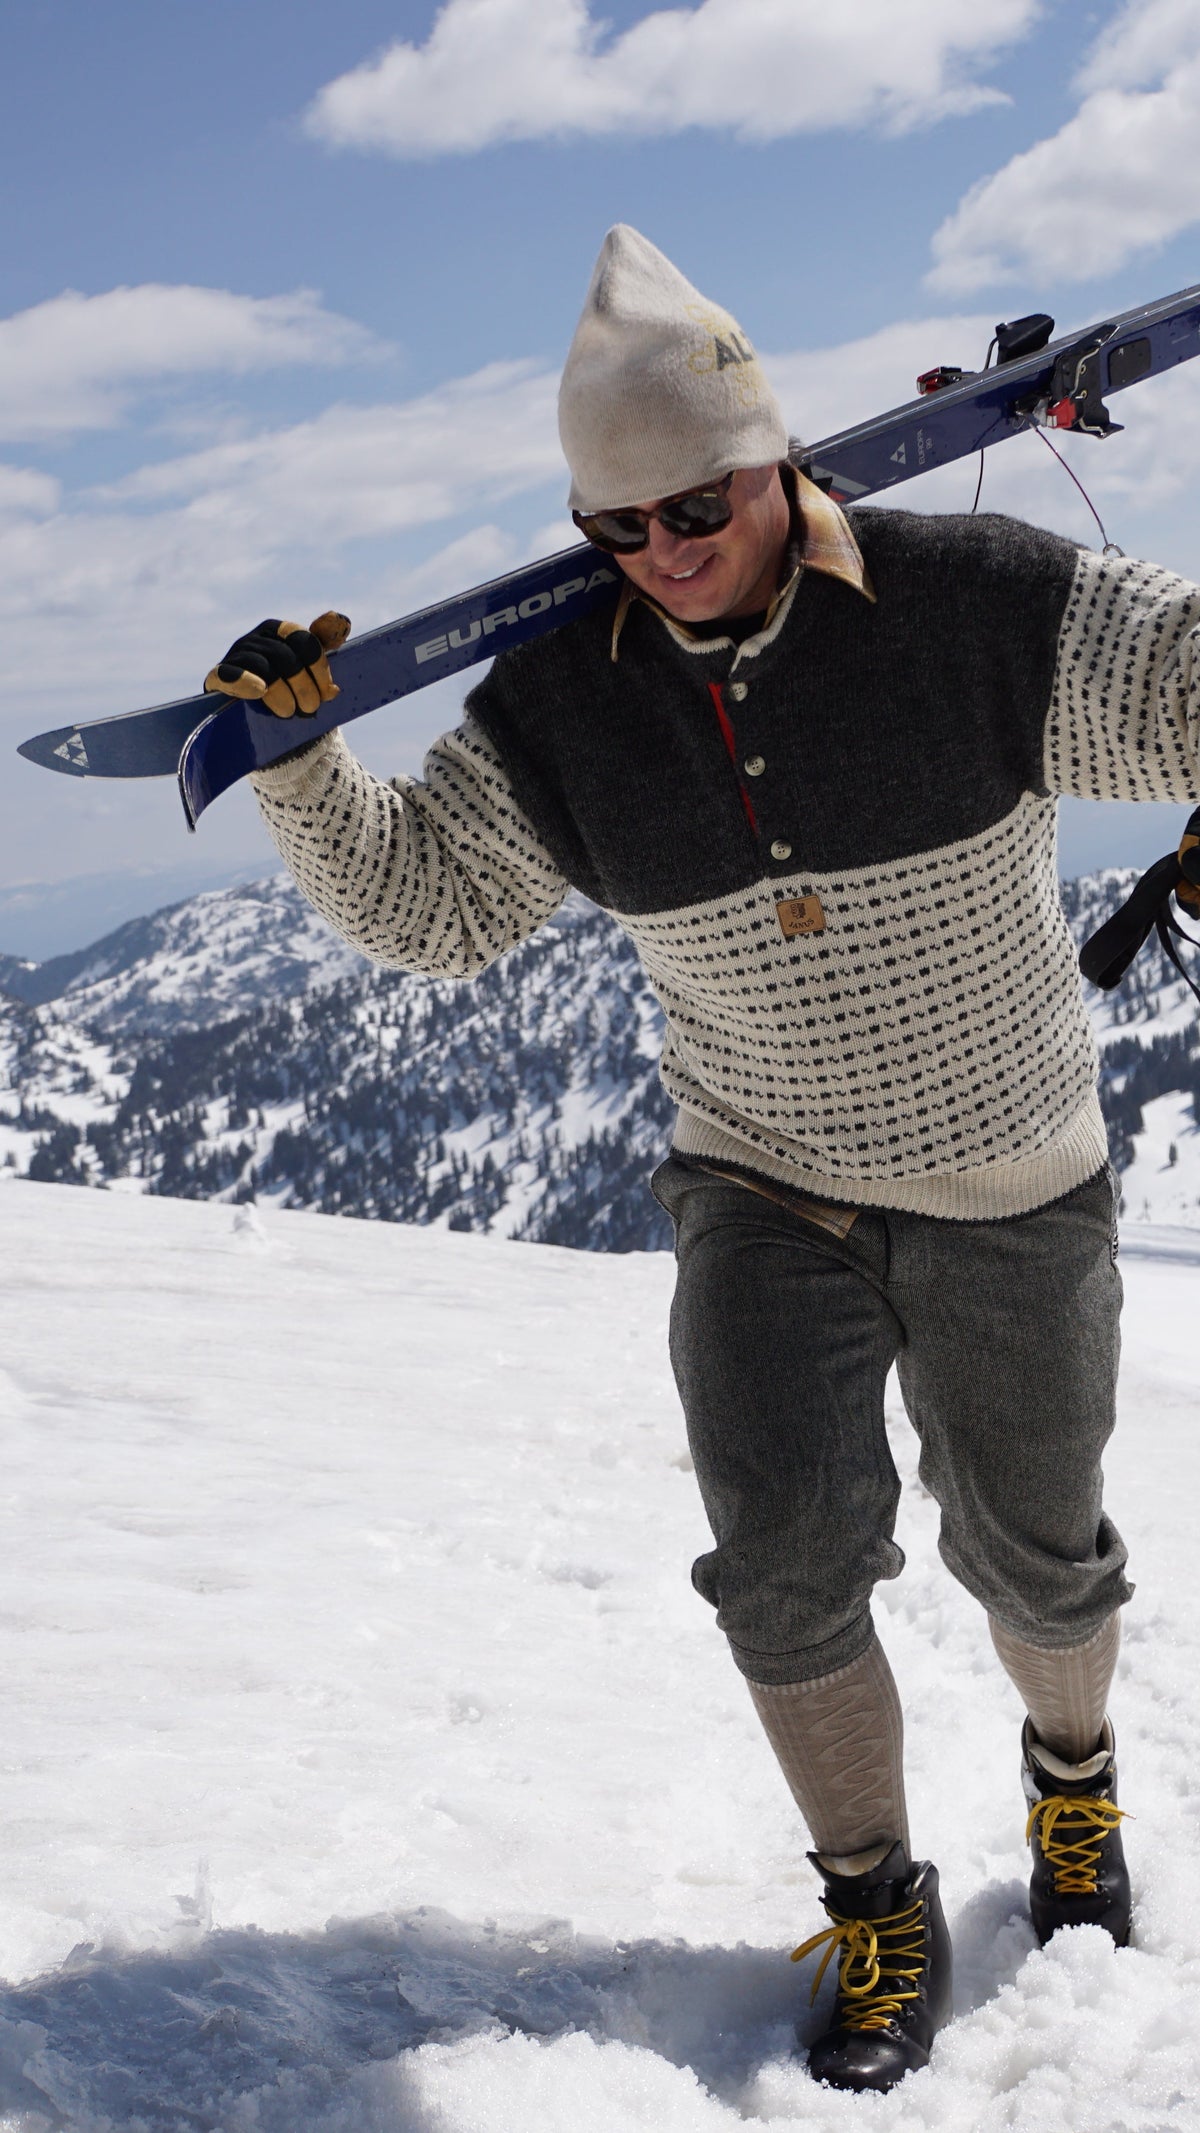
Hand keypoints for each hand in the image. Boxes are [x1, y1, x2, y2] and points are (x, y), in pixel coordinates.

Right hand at [204, 610, 350, 717]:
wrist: (247, 713)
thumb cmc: (285, 687)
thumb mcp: (307, 666)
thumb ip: (323, 644)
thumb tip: (342, 620)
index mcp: (279, 631)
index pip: (304, 640)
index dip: (319, 667)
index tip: (329, 691)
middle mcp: (256, 638)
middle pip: (286, 657)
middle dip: (303, 686)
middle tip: (310, 708)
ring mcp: (235, 655)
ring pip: (264, 669)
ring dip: (281, 693)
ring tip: (289, 712)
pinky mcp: (217, 676)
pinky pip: (229, 675)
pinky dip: (245, 681)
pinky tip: (259, 691)